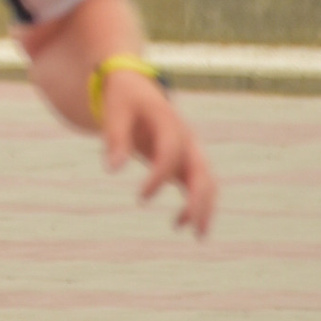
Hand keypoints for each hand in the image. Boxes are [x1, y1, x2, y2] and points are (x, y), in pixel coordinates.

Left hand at [97, 64, 216, 236]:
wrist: (136, 85)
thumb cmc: (123, 98)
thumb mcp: (114, 111)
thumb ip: (115, 137)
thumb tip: (112, 170)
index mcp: (169, 121)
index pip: (171, 151)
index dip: (159, 176)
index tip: (141, 197)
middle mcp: (186, 137)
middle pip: (202, 171)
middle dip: (199, 200)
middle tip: (188, 227)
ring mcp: (189, 149)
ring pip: (207, 181)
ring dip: (205, 207)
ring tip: (197, 234)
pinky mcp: (185, 159)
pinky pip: (197, 183)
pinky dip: (195, 203)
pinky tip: (179, 223)